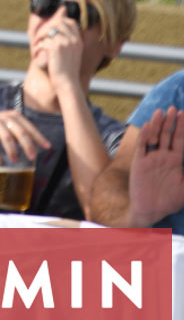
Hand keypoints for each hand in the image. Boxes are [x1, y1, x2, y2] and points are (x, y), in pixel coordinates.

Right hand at [0, 108, 50, 166]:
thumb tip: (36, 148)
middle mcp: (5, 117)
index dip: (39, 136)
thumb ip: (20, 133)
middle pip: (20, 131)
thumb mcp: (8, 126)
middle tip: (32, 157)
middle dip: (27, 144)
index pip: (29, 126)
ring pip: (6, 137)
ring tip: (15, 161)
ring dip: (12, 150)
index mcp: (14, 116)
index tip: (47, 147)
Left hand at [40, 11, 84, 89]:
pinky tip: (38, 52)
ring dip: (41, 36)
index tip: (53, 28)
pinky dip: (39, 46)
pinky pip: (44, 41)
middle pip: (59, 23)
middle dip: (48, 27)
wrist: (68, 84)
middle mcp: (73, 40)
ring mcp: (65, 42)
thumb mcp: (73, 54)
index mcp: (78, 41)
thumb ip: (68, 42)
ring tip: (37, 43)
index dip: (61, 22)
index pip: (71, 22)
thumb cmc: (68, 71)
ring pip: (49, 30)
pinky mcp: (56, 47)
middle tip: (41, 36)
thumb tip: (57, 32)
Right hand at [129, 107, 183, 226]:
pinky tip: (147, 126)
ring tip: (161, 112)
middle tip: (174, 109)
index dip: (181, 128)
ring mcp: (151, 158)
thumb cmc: (168, 201)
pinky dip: (144, 136)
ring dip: (157, 125)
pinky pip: (142, 146)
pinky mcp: (139, 162)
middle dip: (170, 122)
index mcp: (175, 161)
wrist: (149, 210)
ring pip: (154, 137)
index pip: (179, 140)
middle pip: (167, 135)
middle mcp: (163, 156)